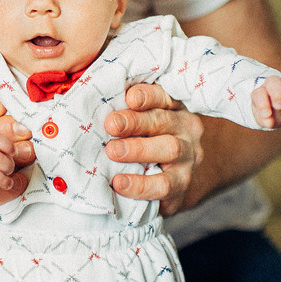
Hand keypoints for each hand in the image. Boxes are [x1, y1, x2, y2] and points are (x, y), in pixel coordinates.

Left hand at [104, 83, 203, 216]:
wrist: (178, 179)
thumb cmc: (152, 142)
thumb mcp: (146, 124)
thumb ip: (128, 114)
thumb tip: (93, 107)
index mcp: (174, 108)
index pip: (163, 97)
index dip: (147, 96)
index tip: (129, 97)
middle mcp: (186, 130)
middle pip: (163, 121)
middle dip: (135, 122)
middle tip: (110, 125)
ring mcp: (188, 158)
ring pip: (169, 150)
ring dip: (138, 150)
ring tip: (112, 151)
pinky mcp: (182, 185)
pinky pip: (163, 185)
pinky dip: (140, 185)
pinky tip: (119, 182)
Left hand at [251, 75, 280, 128]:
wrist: (279, 113)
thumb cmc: (269, 115)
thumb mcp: (264, 119)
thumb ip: (265, 119)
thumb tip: (269, 121)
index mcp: (261, 93)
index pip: (259, 93)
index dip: (262, 103)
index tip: (267, 115)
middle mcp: (274, 85)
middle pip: (274, 81)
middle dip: (277, 94)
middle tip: (280, 107)